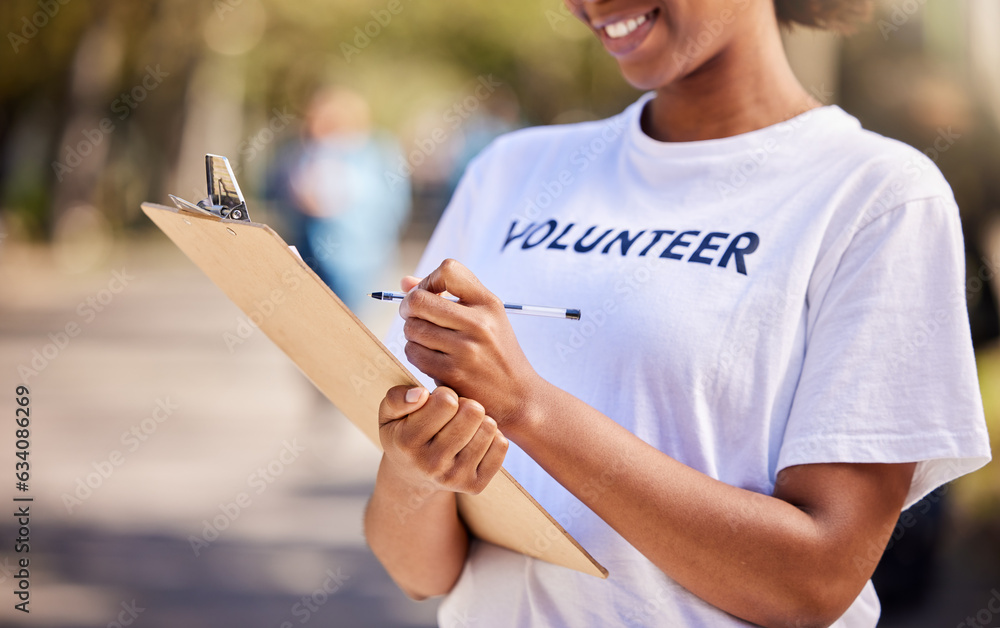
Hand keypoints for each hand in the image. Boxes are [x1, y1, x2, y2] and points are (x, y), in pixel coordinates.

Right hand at [378, 384, 507, 494]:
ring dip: (479, 420)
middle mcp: (431, 464)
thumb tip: (421, 394)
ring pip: (489, 427)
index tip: (438, 401)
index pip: (446, 401)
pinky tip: (474, 439)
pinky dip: (492, 436)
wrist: (413, 476)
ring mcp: (455, 478)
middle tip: (454, 413)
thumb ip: (397, 398)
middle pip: (473, 412)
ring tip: (463, 426)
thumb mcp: (388, 414)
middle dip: (465, 404)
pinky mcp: (475, 485)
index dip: (445, 394)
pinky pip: (501, 445)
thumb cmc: (403, 434)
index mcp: (407, 442)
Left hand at [398, 259, 543, 431]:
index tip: (431, 294)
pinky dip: (415, 352)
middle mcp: (479, 323)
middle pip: (418, 300)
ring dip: (412, 332)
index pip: (448, 269)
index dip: (429, 279)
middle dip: (409, 307)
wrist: (518, 396)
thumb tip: (404, 282)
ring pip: (412, 328)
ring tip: (428, 339)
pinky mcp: (452, 373)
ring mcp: (465, 350)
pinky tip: (430, 356)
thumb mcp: (485, 316)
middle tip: (414, 315)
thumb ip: (448, 294)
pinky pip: (413, 352)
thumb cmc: (497, 352)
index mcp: (488, 303)